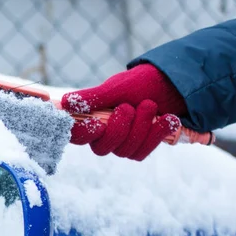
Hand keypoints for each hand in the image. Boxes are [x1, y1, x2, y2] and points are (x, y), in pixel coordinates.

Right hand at [61, 64, 186, 160]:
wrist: (171, 85)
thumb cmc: (139, 83)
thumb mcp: (115, 87)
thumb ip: (92, 97)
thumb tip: (64, 103)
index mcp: (92, 118)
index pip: (77, 135)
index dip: (84, 134)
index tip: (97, 123)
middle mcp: (103, 134)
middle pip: (102, 148)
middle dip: (120, 129)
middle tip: (130, 106)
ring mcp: (122, 143)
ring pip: (125, 151)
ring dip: (141, 127)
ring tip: (150, 105)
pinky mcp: (141, 147)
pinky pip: (142, 152)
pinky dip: (156, 134)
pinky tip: (167, 119)